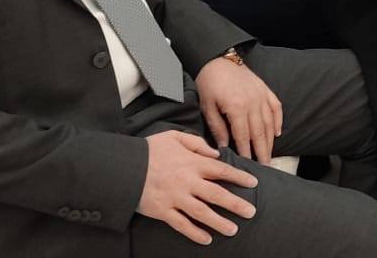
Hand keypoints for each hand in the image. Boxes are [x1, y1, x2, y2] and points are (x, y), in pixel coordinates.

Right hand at [138, 129, 256, 243]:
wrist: (123, 166)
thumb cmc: (149, 150)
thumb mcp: (174, 137)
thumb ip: (197, 143)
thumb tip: (215, 153)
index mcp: (192, 162)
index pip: (221, 170)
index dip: (239, 177)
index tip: (254, 183)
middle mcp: (187, 181)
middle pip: (217, 194)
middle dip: (236, 204)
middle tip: (251, 212)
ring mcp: (175, 198)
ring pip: (202, 213)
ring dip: (219, 222)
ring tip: (233, 230)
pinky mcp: (162, 211)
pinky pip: (181, 224)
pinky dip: (195, 232)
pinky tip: (206, 239)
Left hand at [195, 56, 282, 162]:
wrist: (218, 58)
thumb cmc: (209, 82)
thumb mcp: (207, 106)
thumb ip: (217, 127)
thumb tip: (224, 147)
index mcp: (237, 108)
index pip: (243, 136)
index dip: (246, 152)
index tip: (248, 165)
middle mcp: (253, 103)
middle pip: (260, 133)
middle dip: (263, 151)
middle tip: (266, 167)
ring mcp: (261, 95)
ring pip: (269, 123)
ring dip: (271, 140)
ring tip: (270, 155)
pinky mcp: (265, 89)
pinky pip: (276, 107)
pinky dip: (278, 121)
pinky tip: (277, 132)